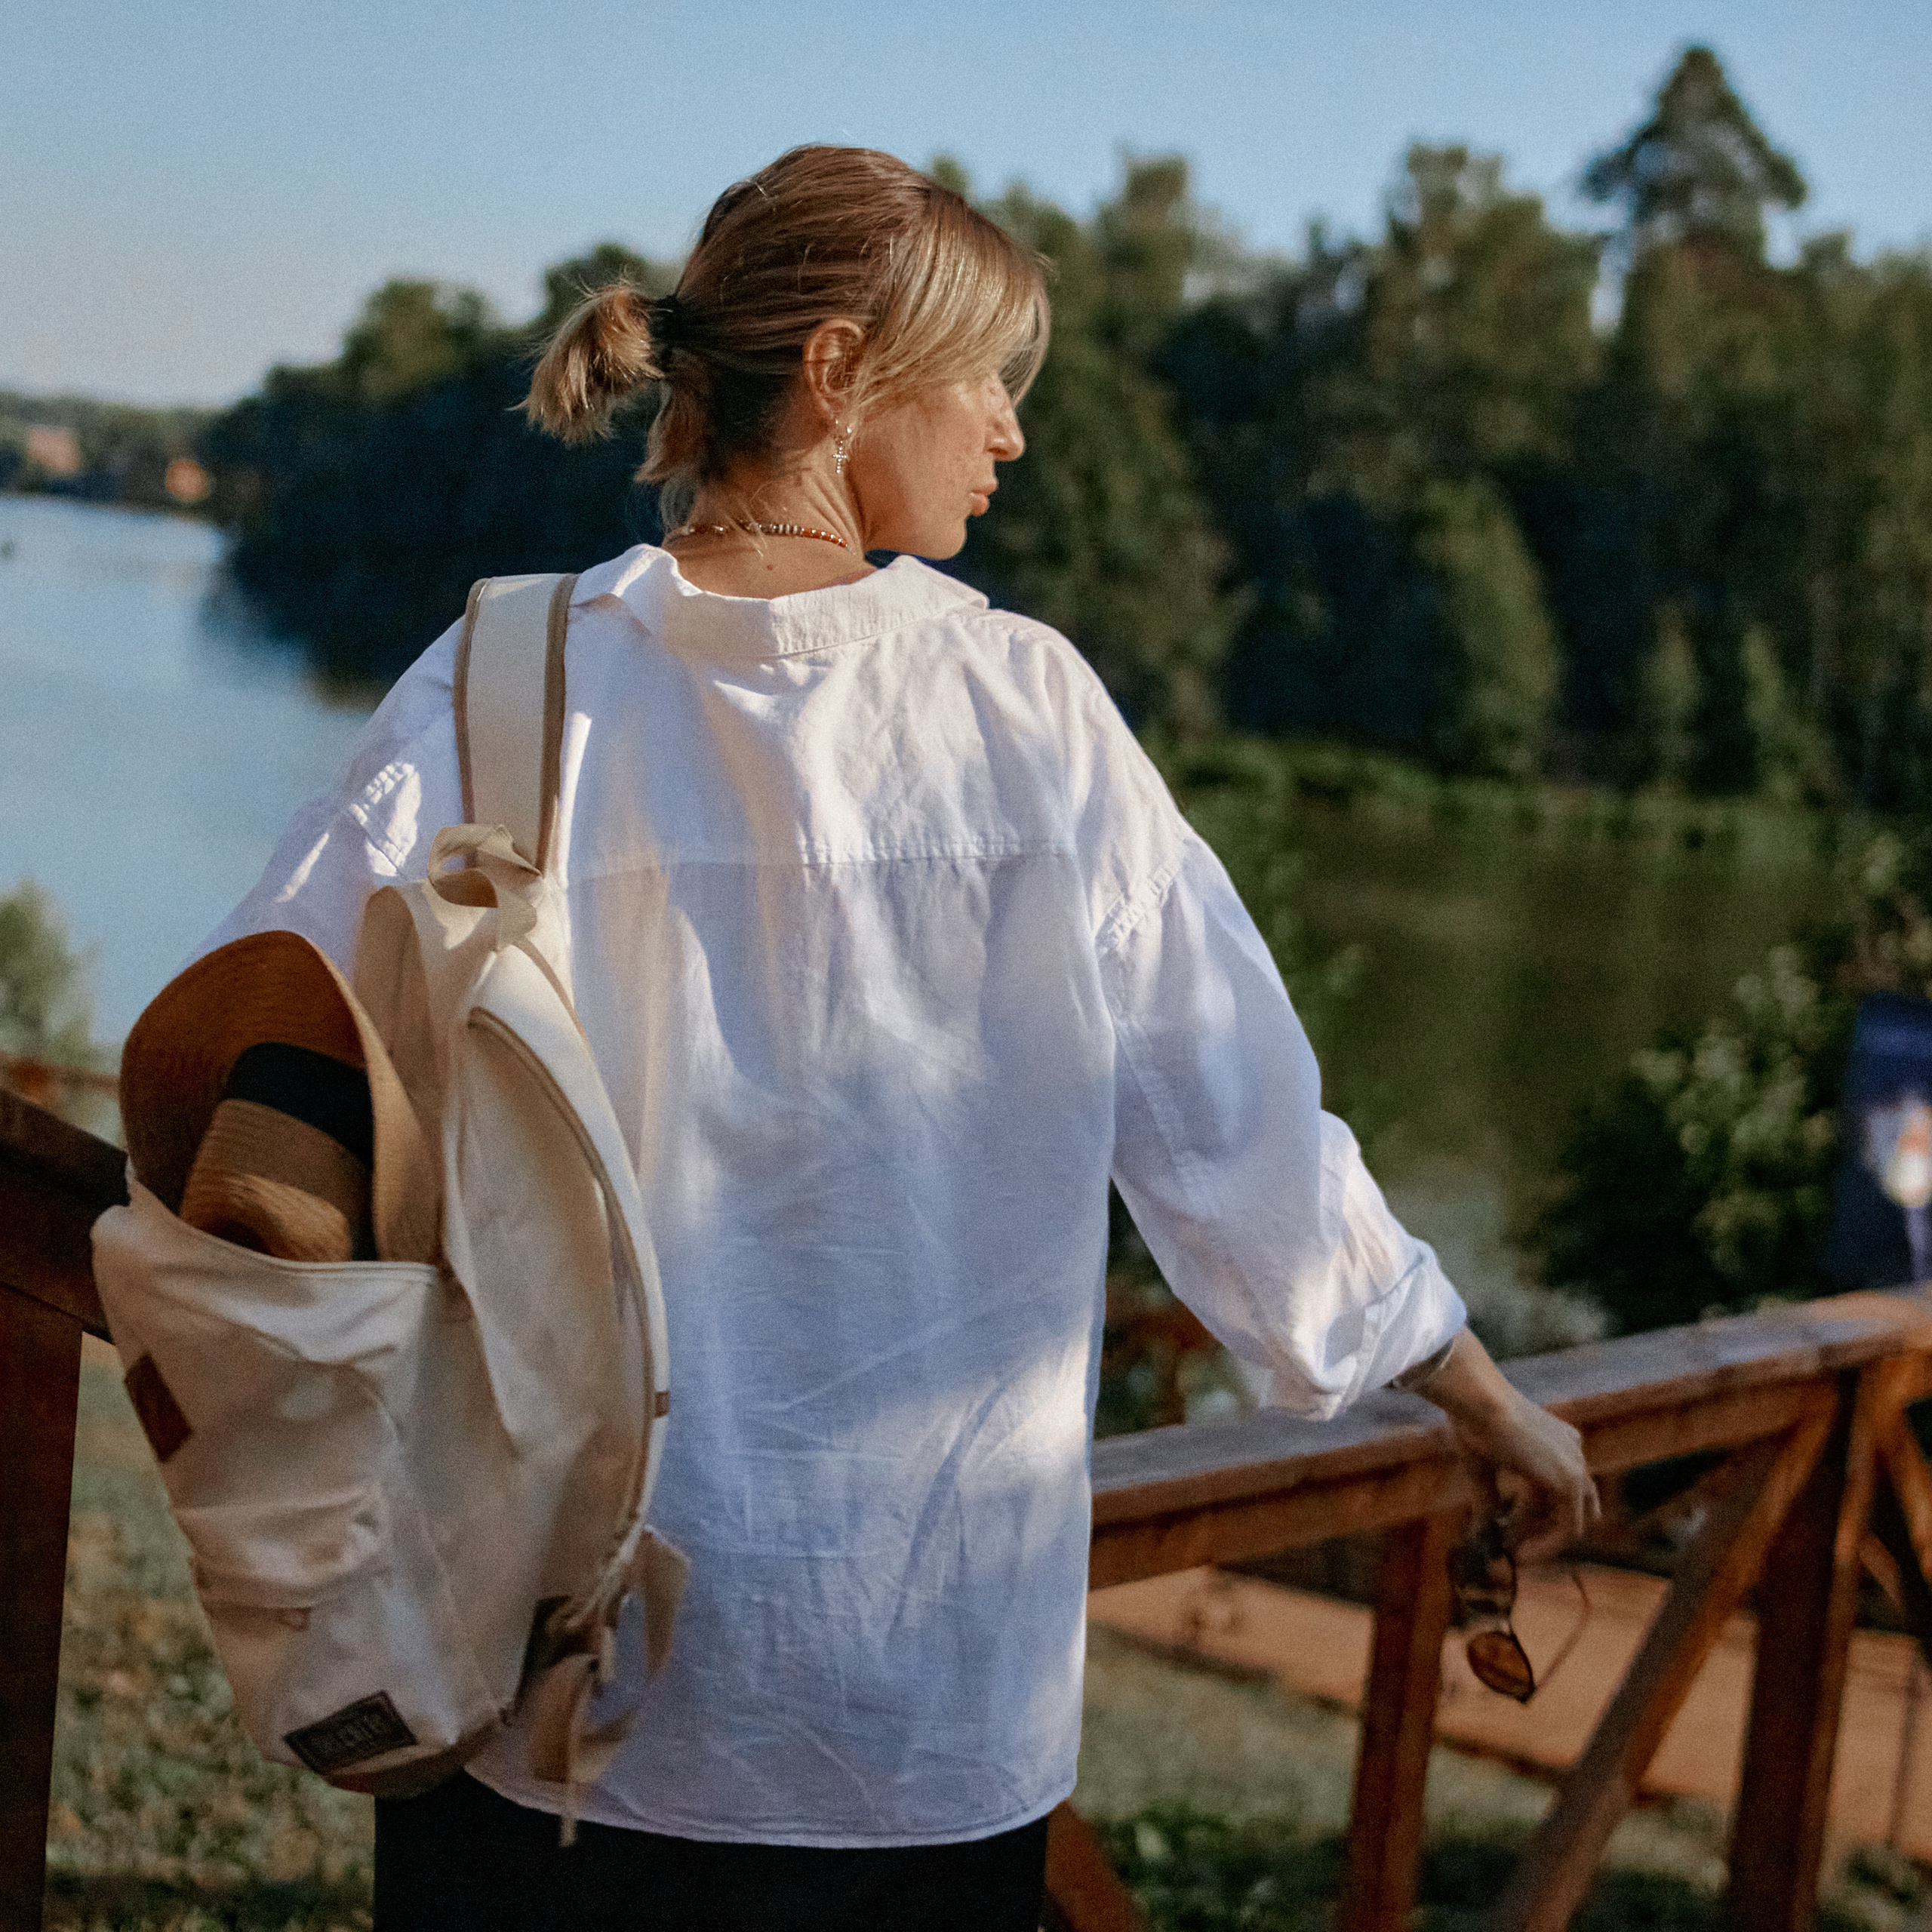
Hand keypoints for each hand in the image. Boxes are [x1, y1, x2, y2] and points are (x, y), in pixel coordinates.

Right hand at [1406, 1330, 1599, 1563]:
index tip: (1506, 1531)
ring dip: (1539, 1541)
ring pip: (1568, 1520)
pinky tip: (1519, 1553)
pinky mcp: (1570, 1484)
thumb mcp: (1481, 1465)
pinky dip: (1545, 1545)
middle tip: (1515, 1549)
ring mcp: (1575, 1467)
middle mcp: (1573, 1452)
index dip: (1532, 1515)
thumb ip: (1488, 1498)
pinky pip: (1567, 1529)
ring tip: (1510, 1553)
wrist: (1479, 1401)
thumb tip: (1482, 1531)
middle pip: (1570, 1506)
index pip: (1556, 1487)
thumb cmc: (1472, 1421)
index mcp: (1557, 1440)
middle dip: (1542, 1531)